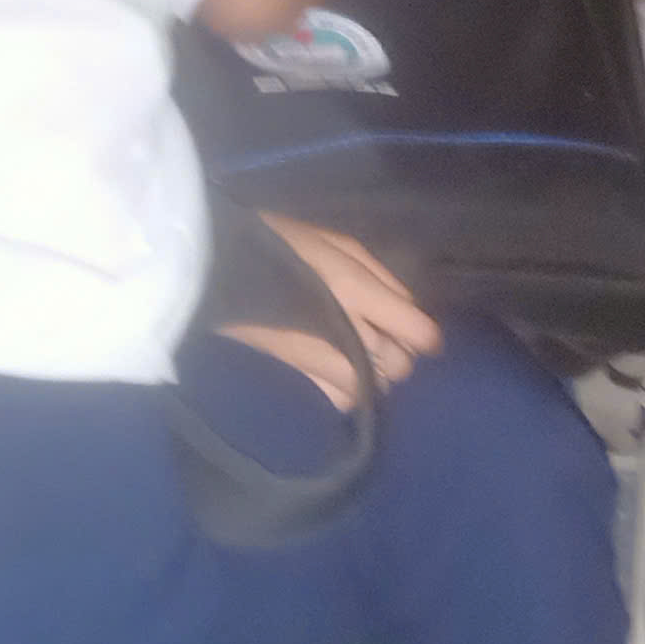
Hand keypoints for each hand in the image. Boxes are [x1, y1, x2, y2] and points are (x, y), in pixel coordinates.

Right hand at [221, 213, 442, 409]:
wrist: (217, 266)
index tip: (424, 337)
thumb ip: (382, 278)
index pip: (416, 331)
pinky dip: (348, 389)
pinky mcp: (297, 374)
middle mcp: (343, 328)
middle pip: (399, 365)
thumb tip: (411, 311)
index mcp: (354, 289)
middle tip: (381, 337)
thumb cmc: (284, 245)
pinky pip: (342, 400)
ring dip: (374, 373)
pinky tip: (339, 370)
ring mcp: (319, 357)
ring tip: (358, 352)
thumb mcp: (338, 244)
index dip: (426, 337)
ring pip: (374, 386)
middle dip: (398, 354)